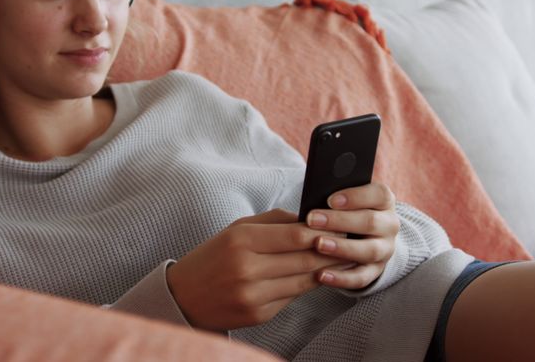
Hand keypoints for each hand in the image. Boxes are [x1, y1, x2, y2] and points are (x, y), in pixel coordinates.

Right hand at [166, 208, 347, 331]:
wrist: (183, 297)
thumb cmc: (214, 256)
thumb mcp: (237, 229)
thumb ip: (274, 221)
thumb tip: (310, 219)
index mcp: (241, 242)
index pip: (295, 235)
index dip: (322, 232)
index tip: (340, 227)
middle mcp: (247, 270)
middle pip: (304, 259)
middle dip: (330, 251)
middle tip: (351, 243)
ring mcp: (253, 296)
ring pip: (303, 282)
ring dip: (325, 270)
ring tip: (342, 259)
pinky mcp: (258, 316)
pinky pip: (292, 298)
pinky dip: (305, 287)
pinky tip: (317, 277)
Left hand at [305, 182, 398, 289]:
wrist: (365, 236)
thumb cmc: (348, 210)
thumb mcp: (347, 199)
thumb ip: (336, 196)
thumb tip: (314, 197)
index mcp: (384, 201)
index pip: (378, 194)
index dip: (355, 197)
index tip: (330, 200)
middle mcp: (389, 225)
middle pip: (370, 222)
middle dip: (340, 221)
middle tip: (312, 220)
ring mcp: (385, 249)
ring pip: (369, 251)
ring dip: (342, 248)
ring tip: (319, 245)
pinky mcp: (375, 271)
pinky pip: (361, 277)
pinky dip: (342, 278)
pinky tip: (322, 275)